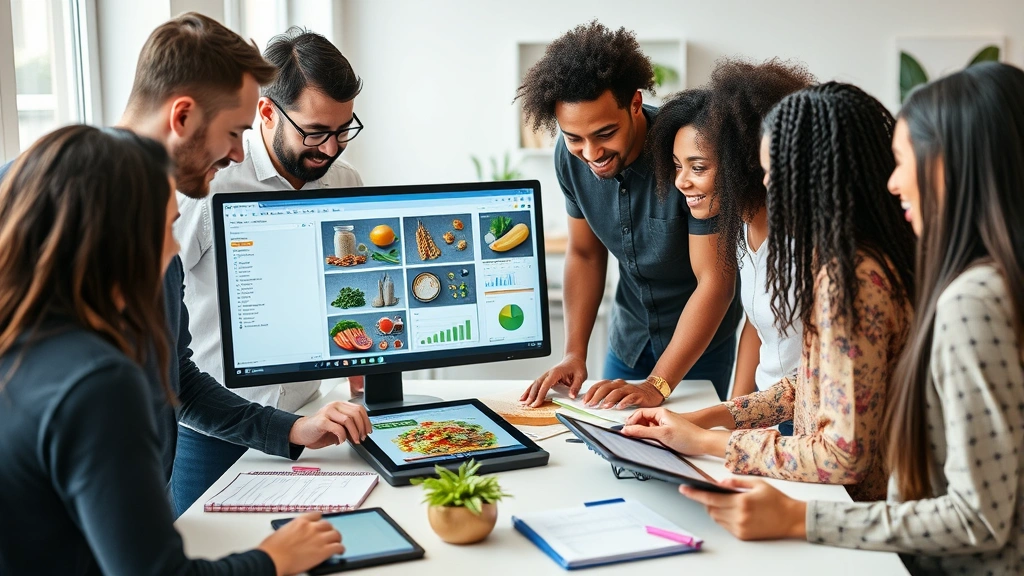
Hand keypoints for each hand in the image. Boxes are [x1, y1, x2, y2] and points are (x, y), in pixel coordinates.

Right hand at [258, 512, 344, 575]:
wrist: (272, 560)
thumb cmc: (271, 550)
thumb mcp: (280, 533)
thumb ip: (291, 531)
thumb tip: (293, 535)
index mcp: (300, 521)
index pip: (316, 515)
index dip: (319, 520)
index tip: (320, 523)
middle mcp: (312, 527)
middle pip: (327, 524)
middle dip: (329, 529)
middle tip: (329, 534)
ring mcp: (319, 538)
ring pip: (335, 534)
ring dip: (336, 538)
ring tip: (337, 542)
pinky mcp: (323, 551)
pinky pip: (338, 547)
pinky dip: (340, 549)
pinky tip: (340, 551)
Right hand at [289, 401, 371, 447]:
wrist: (301, 432)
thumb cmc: (319, 430)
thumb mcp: (338, 426)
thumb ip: (349, 426)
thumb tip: (362, 432)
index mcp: (340, 405)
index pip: (359, 409)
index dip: (366, 421)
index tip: (368, 431)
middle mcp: (334, 406)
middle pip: (356, 414)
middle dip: (361, 428)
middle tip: (361, 438)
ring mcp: (327, 412)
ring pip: (348, 420)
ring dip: (354, 433)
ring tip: (353, 440)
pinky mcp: (322, 421)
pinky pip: (338, 428)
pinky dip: (342, 437)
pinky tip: (340, 441)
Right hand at [521, 354, 587, 406]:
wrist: (574, 358)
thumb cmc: (577, 366)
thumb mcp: (580, 376)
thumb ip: (576, 386)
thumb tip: (571, 396)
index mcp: (556, 373)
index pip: (545, 385)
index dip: (540, 395)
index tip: (536, 403)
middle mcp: (549, 373)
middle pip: (537, 384)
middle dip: (531, 395)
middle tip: (527, 404)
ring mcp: (547, 375)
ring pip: (535, 383)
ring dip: (528, 392)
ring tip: (522, 400)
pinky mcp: (547, 377)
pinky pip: (537, 383)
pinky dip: (531, 389)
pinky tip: (527, 394)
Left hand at [583, 378, 663, 408]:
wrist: (651, 392)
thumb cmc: (631, 395)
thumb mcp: (617, 396)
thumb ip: (606, 398)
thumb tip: (591, 405)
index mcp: (613, 384)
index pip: (598, 385)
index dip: (591, 393)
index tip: (584, 402)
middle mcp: (619, 384)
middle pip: (606, 388)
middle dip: (597, 396)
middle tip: (591, 405)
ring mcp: (629, 389)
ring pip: (617, 392)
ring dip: (609, 399)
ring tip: (604, 407)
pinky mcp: (638, 395)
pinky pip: (630, 397)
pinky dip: (624, 402)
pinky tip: (620, 407)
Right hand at [622, 407, 713, 453]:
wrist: (703, 443)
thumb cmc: (688, 437)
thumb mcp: (662, 434)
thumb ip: (643, 432)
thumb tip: (627, 430)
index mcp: (660, 412)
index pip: (639, 413)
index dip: (631, 422)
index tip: (625, 432)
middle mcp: (662, 417)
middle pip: (642, 420)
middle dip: (635, 428)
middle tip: (630, 437)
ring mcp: (665, 425)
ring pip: (647, 428)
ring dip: (642, 434)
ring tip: (641, 441)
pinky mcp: (667, 433)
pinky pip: (654, 434)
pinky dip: (650, 438)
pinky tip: (651, 444)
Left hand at [679, 478, 806, 540]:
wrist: (791, 519)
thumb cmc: (776, 500)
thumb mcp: (757, 484)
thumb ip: (735, 482)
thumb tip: (719, 483)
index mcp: (741, 502)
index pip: (710, 498)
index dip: (694, 494)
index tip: (683, 488)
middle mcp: (739, 517)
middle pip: (710, 509)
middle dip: (705, 500)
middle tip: (706, 492)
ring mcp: (740, 528)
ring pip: (716, 518)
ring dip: (713, 509)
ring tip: (721, 501)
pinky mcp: (742, 536)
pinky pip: (725, 525)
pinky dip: (722, 517)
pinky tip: (730, 510)